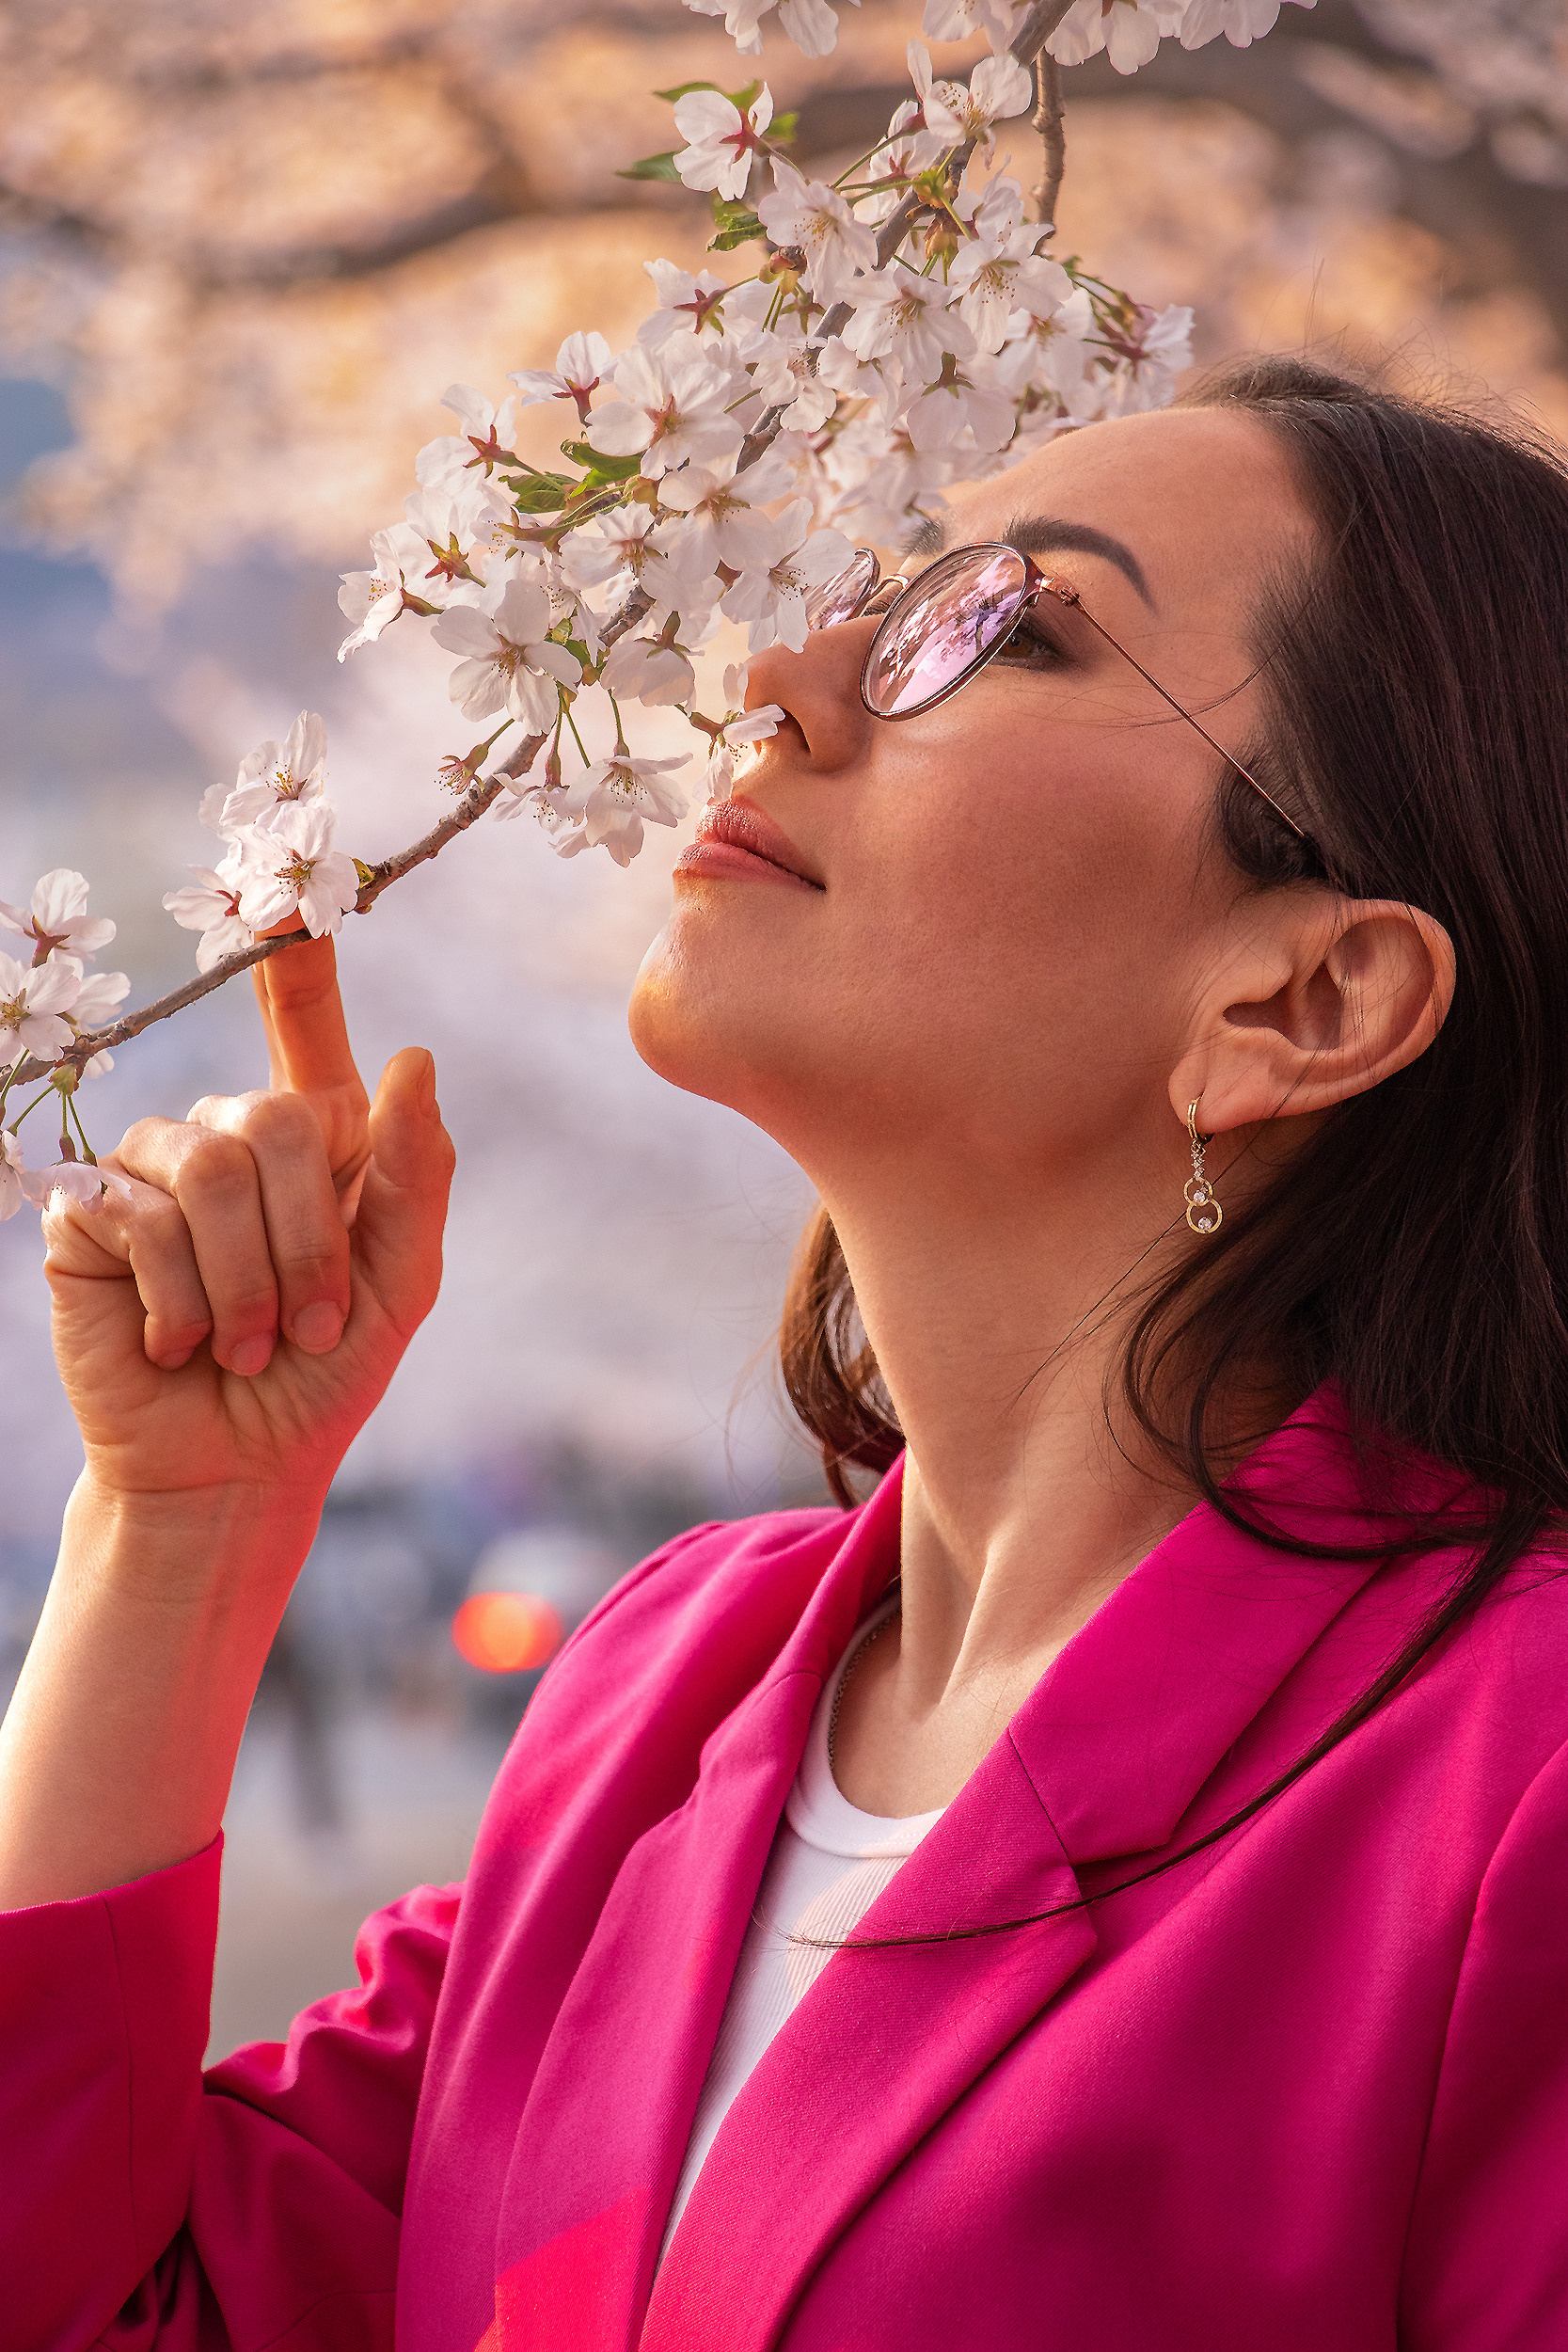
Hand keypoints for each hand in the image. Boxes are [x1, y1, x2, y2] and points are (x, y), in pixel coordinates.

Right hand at [41, 932, 455, 1508]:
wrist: (236, 1467)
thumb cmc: (321, 1377)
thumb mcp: (399, 1283)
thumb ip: (412, 1175)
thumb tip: (412, 1059)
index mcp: (315, 1144)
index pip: (305, 1030)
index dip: (300, 964)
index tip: (297, 896)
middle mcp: (229, 1140)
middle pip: (274, 1118)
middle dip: (307, 1240)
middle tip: (305, 1326)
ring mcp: (152, 1174)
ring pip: (210, 1166)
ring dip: (244, 1280)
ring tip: (242, 1345)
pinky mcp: (90, 1219)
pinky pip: (143, 1216)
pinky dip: (182, 1298)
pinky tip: (178, 1344)